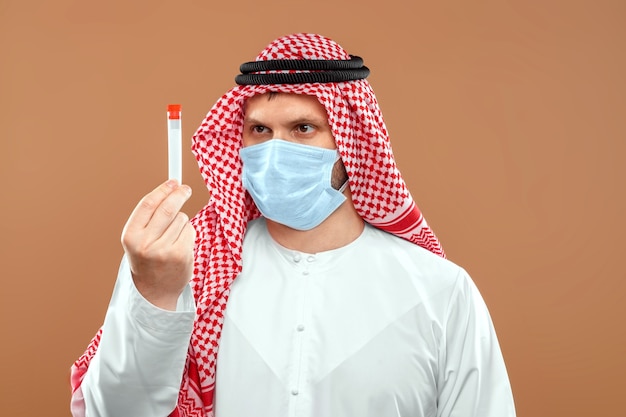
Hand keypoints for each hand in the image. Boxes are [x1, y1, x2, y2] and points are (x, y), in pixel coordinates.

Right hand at [121, 180, 195, 309]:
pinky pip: (190, 231)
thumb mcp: (138, 239)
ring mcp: (164, 250)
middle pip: (167, 208)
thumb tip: (170, 187)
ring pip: (181, 219)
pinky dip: (188, 233)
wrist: (153, 292)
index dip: (162, 189)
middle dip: (179, 195)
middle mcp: (145, 243)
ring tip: (173, 236)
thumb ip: (149, 216)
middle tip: (185, 189)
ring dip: (182, 221)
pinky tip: (181, 245)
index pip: (147, 204)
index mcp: (130, 236)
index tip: (173, 182)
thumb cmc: (147, 260)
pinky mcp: (181, 255)